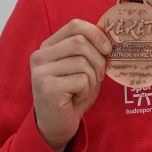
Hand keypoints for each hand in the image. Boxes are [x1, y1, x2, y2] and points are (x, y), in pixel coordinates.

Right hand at [30, 19, 112, 151]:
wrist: (56, 126)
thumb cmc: (72, 96)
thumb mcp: (82, 69)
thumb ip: (91, 52)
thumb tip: (111, 39)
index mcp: (48, 47)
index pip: (75, 26)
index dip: (97, 34)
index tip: (108, 49)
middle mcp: (40, 56)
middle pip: (80, 42)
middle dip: (98, 60)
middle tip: (99, 76)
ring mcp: (41, 71)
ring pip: (82, 62)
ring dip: (92, 79)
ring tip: (83, 90)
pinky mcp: (46, 87)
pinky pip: (81, 80)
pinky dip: (86, 91)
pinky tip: (75, 99)